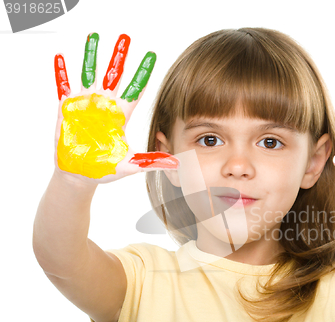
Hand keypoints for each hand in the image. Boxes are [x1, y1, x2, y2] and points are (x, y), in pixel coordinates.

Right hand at [54, 33, 178, 184]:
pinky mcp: (68, 109)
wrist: (80, 174)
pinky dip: (62, 73)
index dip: (142, 74)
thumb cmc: (104, 168)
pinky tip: (61, 57)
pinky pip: (64, 86)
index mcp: (120, 115)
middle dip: (120, 57)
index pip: (134, 90)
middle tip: (126, 38)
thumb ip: (151, 161)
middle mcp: (104, 105)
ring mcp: (85, 105)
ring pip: (90, 74)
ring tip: (94, 37)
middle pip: (114, 76)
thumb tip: (176, 164)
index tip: (152, 57)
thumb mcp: (130, 165)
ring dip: (92, 56)